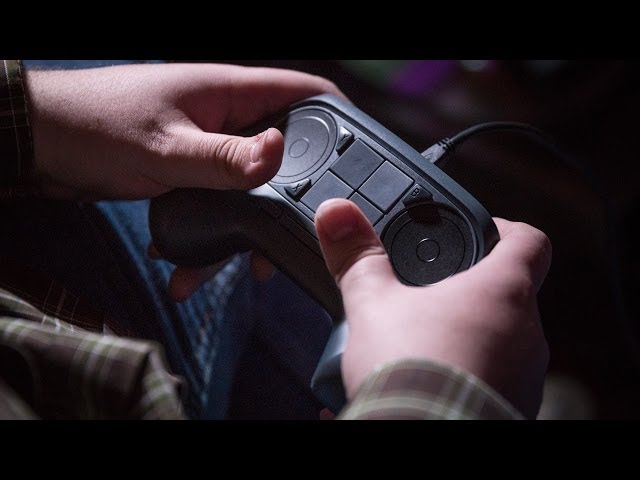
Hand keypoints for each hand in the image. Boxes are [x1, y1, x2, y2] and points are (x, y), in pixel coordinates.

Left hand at [25, 63, 341, 298]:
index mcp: (231, 94)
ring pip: (252, 187)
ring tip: (235, 266)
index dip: (341, 121)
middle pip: (287, 152)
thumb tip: (281, 154)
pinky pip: (219, 203)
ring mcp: (212, 145)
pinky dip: (211, 232)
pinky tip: (190, 262)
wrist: (43, 144)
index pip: (306, 93)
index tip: (359, 164)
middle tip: (295, 235)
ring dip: (245, 226)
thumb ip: (225, 157)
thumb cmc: (96, 126)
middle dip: (292, 196)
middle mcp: (229, 118)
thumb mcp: (167, 149)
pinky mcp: (193, 171)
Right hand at [314, 199, 551, 418]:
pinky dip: (463, 374)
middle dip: (467, 293)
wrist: (426, 433)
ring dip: (465, 337)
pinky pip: (491, 379)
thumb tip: (336, 214)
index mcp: (502, 292)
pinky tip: (425, 381)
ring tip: (419, 347)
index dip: (503, 229)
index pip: (529, 241)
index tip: (475, 232)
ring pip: (500, 341)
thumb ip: (357, 256)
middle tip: (427, 299)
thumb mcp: (372, 304)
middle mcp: (527, 333)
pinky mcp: (512, 407)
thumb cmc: (413, 372)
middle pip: (507, 295)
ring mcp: (525, 376)